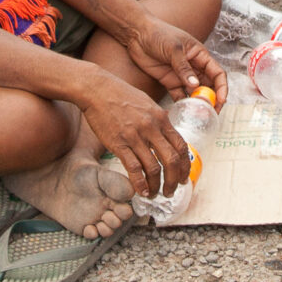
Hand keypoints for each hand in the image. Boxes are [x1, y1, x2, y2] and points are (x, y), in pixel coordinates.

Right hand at [76, 72, 191, 201]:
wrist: (97, 88)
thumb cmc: (120, 94)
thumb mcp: (147, 103)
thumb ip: (158, 120)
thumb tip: (166, 135)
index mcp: (161, 118)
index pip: (181, 146)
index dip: (185, 165)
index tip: (183, 177)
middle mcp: (152, 128)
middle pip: (172, 160)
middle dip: (174, 180)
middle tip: (171, 190)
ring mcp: (135, 136)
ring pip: (154, 168)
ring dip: (157, 185)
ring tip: (155, 194)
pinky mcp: (118, 143)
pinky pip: (134, 168)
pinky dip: (140, 183)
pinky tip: (141, 191)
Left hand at [125, 17, 228, 107]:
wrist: (137, 34)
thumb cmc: (158, 34)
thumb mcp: (173, 49)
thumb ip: (183, 68)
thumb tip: (195, 86)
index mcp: (200, 55)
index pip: (217, 73)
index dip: (222, 88)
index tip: (221, 100)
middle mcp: (194, 67)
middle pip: (208, 86)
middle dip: (212, 100)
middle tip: (211, 114)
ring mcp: (181, 75)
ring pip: (195, 93)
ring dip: (197, 104)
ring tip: (198, 116)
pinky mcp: (169, 82)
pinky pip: (179, 95)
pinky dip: (182, 104)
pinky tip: (183, 112)